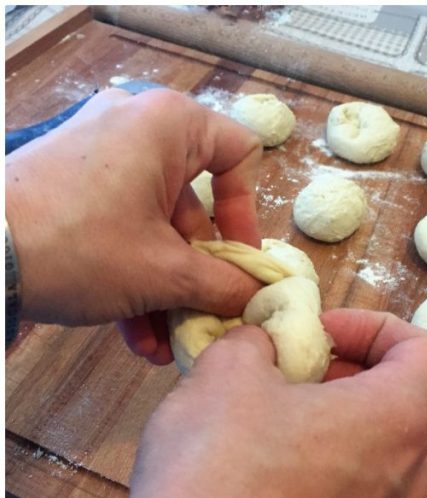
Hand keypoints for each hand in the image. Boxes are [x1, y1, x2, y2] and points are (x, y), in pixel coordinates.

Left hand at [5, 88, 264, 361]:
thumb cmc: (79, 245)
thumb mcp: (165, 273)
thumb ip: (225, 284)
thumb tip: (258, 296)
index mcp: (169, 125)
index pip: (241, 155)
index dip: (248, 216)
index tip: (239, 264)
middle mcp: (136, 127)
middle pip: (194, 204)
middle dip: (199, 273)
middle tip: (203, 316)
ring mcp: (97, 154)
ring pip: (155, 224)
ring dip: (166, 288)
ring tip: (163, 343)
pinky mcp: (68, 183)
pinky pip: (120, 224)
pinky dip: (133, 274)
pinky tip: (135, 337)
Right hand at [127, 309, 426, 497]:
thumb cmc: (218, 477)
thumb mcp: (227, 375)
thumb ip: (256, 341)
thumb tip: (261, 342)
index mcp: (400, 418)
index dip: (375, 327)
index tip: (324, 333)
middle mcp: (411, 472)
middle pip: (416, 398)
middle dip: (362, 371)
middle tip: (307, 368)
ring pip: (393, 447)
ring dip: (348, 418)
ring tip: (285, 414)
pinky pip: (369, 486)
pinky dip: (337, 461)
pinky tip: (278, 461)